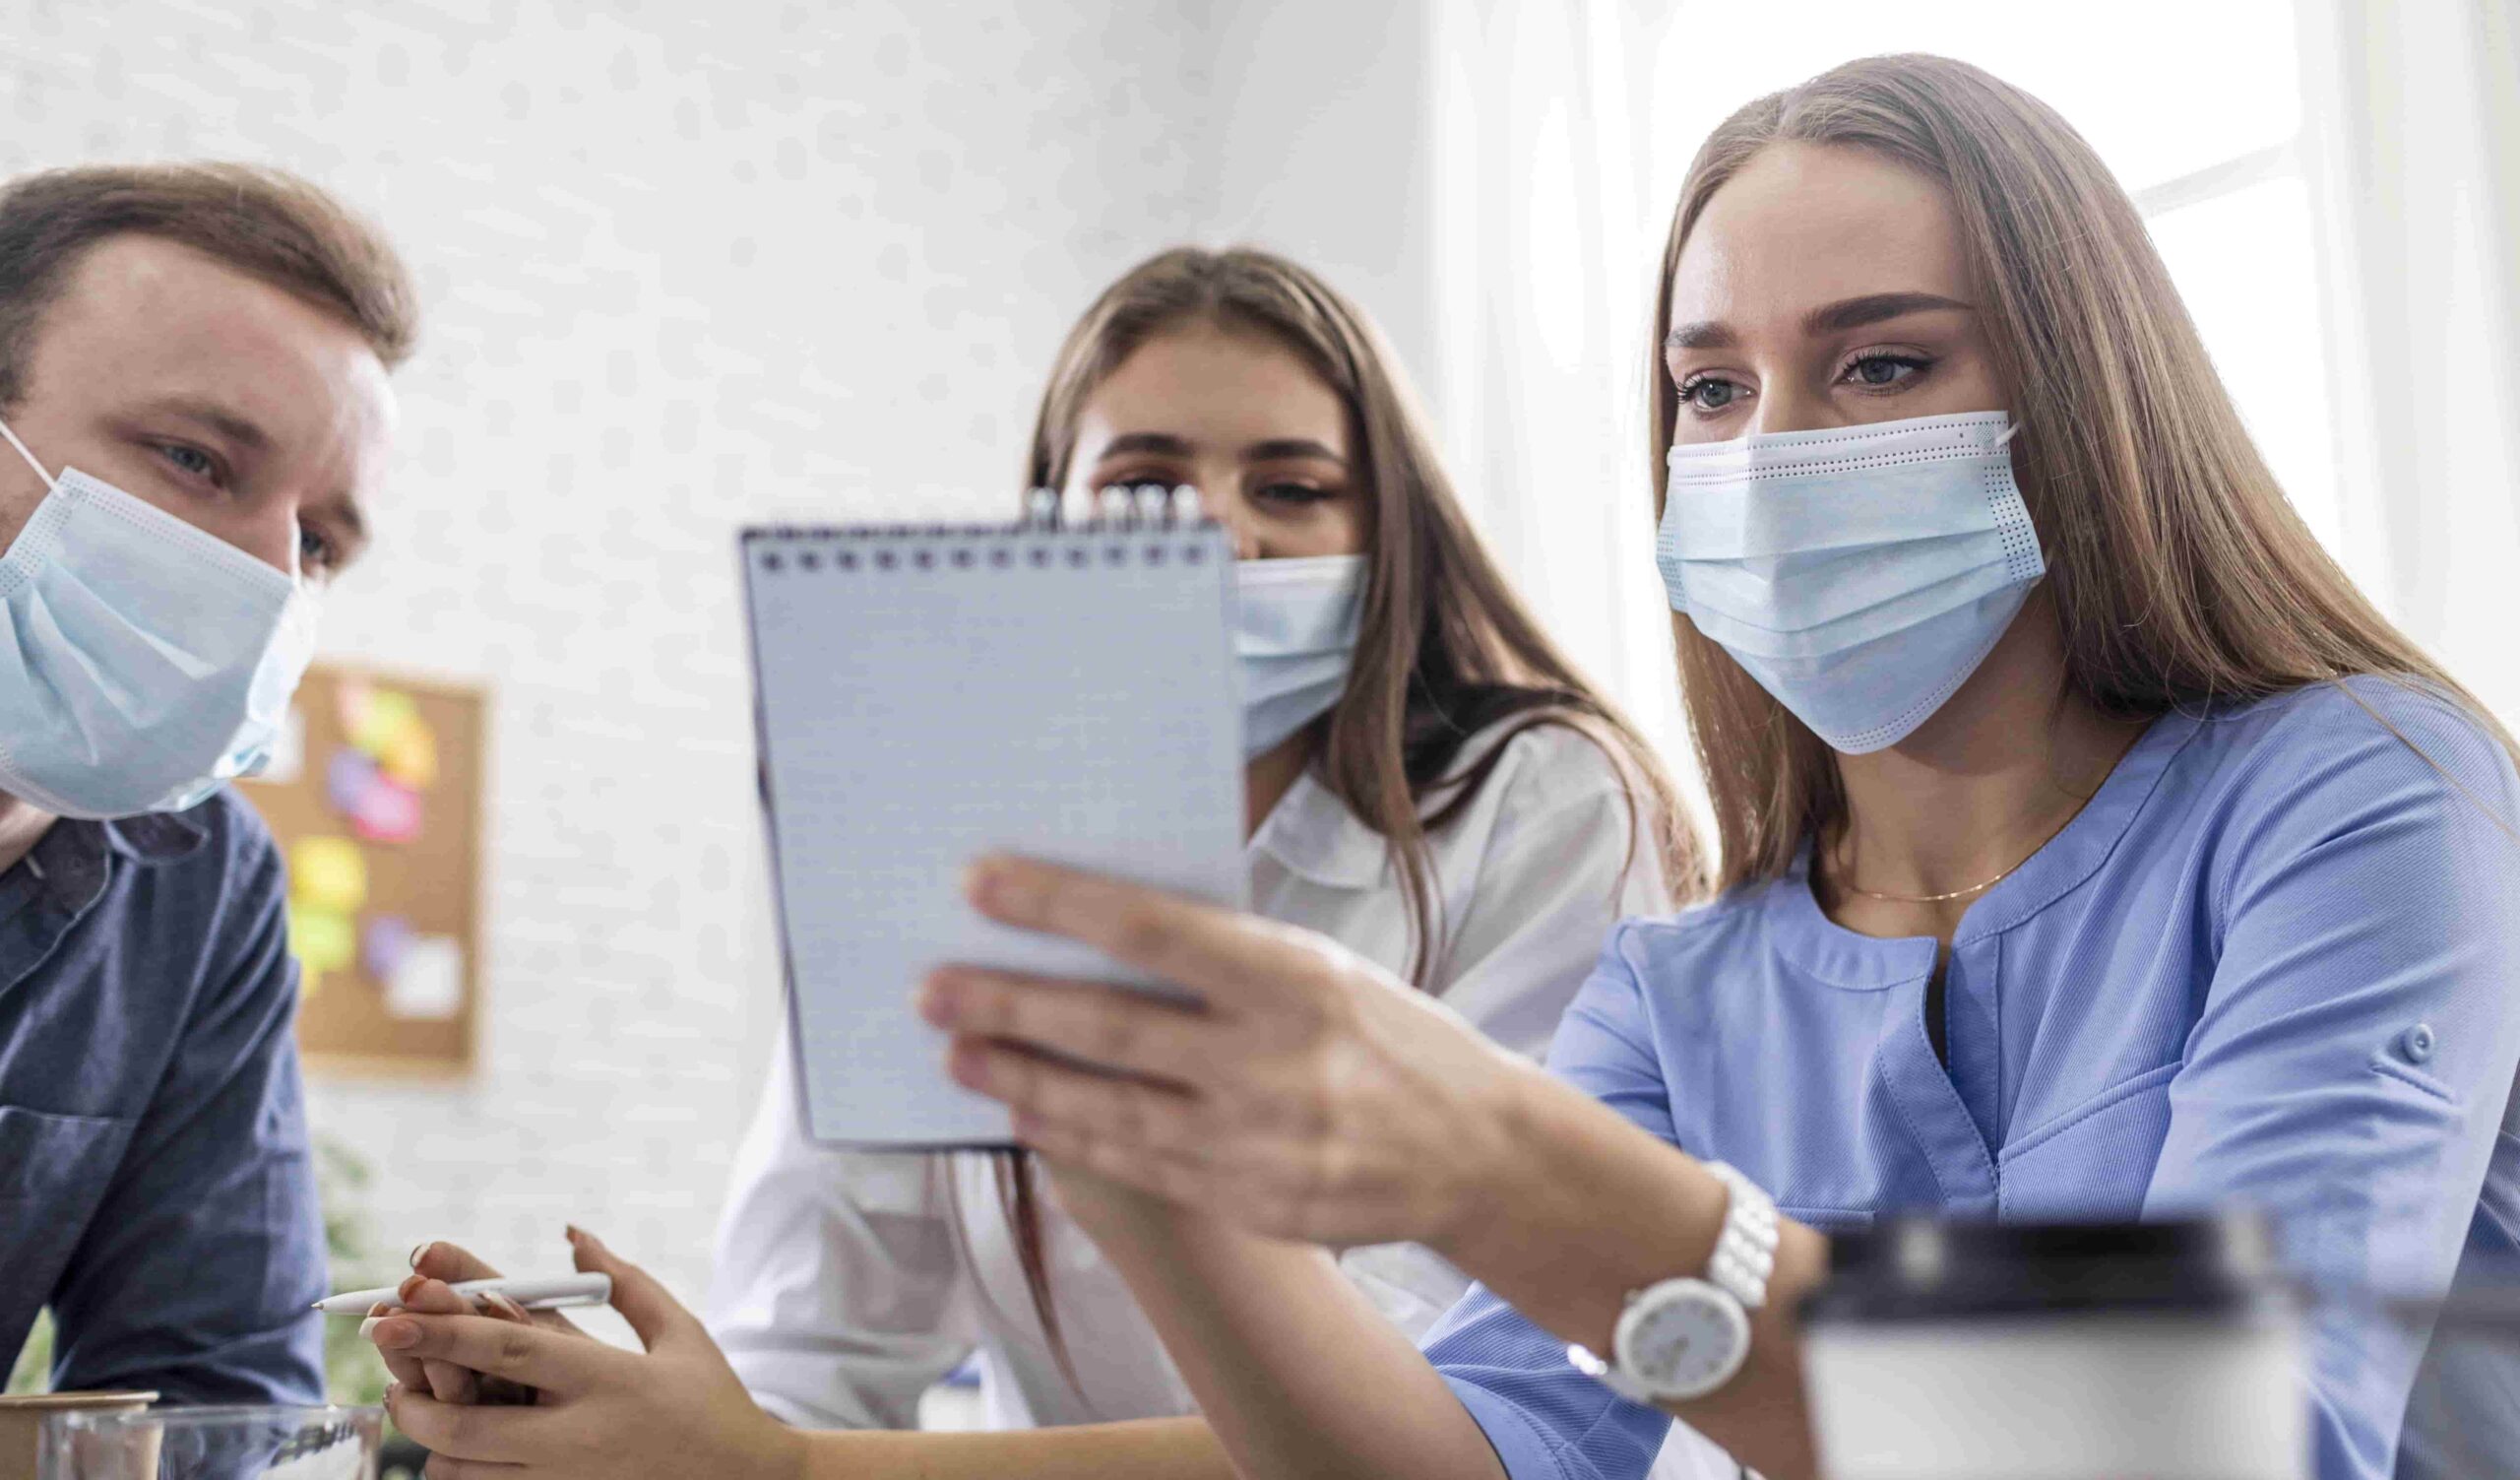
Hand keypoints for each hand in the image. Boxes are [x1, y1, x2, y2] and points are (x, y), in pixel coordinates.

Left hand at [370, 1228, 804, 1479]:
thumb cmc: (713, 1401)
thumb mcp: (681, 1333)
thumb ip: (624, 1283)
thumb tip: (574, 1233)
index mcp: (607, 1379)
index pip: (508, 1351)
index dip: (443, 1329)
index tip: (393, 1311)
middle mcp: (580, 1437)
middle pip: (466, 1424)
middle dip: (413, 1401)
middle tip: (390, 1378)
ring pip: (464, 1471)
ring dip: (434, 1444)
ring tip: (426, 1414)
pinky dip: (464, 1475)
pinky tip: (465, 1454)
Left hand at [916, 854, 1546, 1250]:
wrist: (1478, 1150)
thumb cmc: (1387, 1034)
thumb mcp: (1326, 968)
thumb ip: (1227, 958)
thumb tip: (1101, 927)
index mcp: (1295, 976)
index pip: (1152, 930)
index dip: (1058, 904)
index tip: (981, 882)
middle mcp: (1275, 1058)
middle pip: (1110, 1025)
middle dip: (1009, 1002)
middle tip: (932, 985)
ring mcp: (1261, 1139)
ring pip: (1109, 1106)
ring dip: (1019, 1076)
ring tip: (954, 1050)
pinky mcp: (1252, 1201)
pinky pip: (1138, 1165)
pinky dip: (1071, 1137)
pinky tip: (1022, 1111)